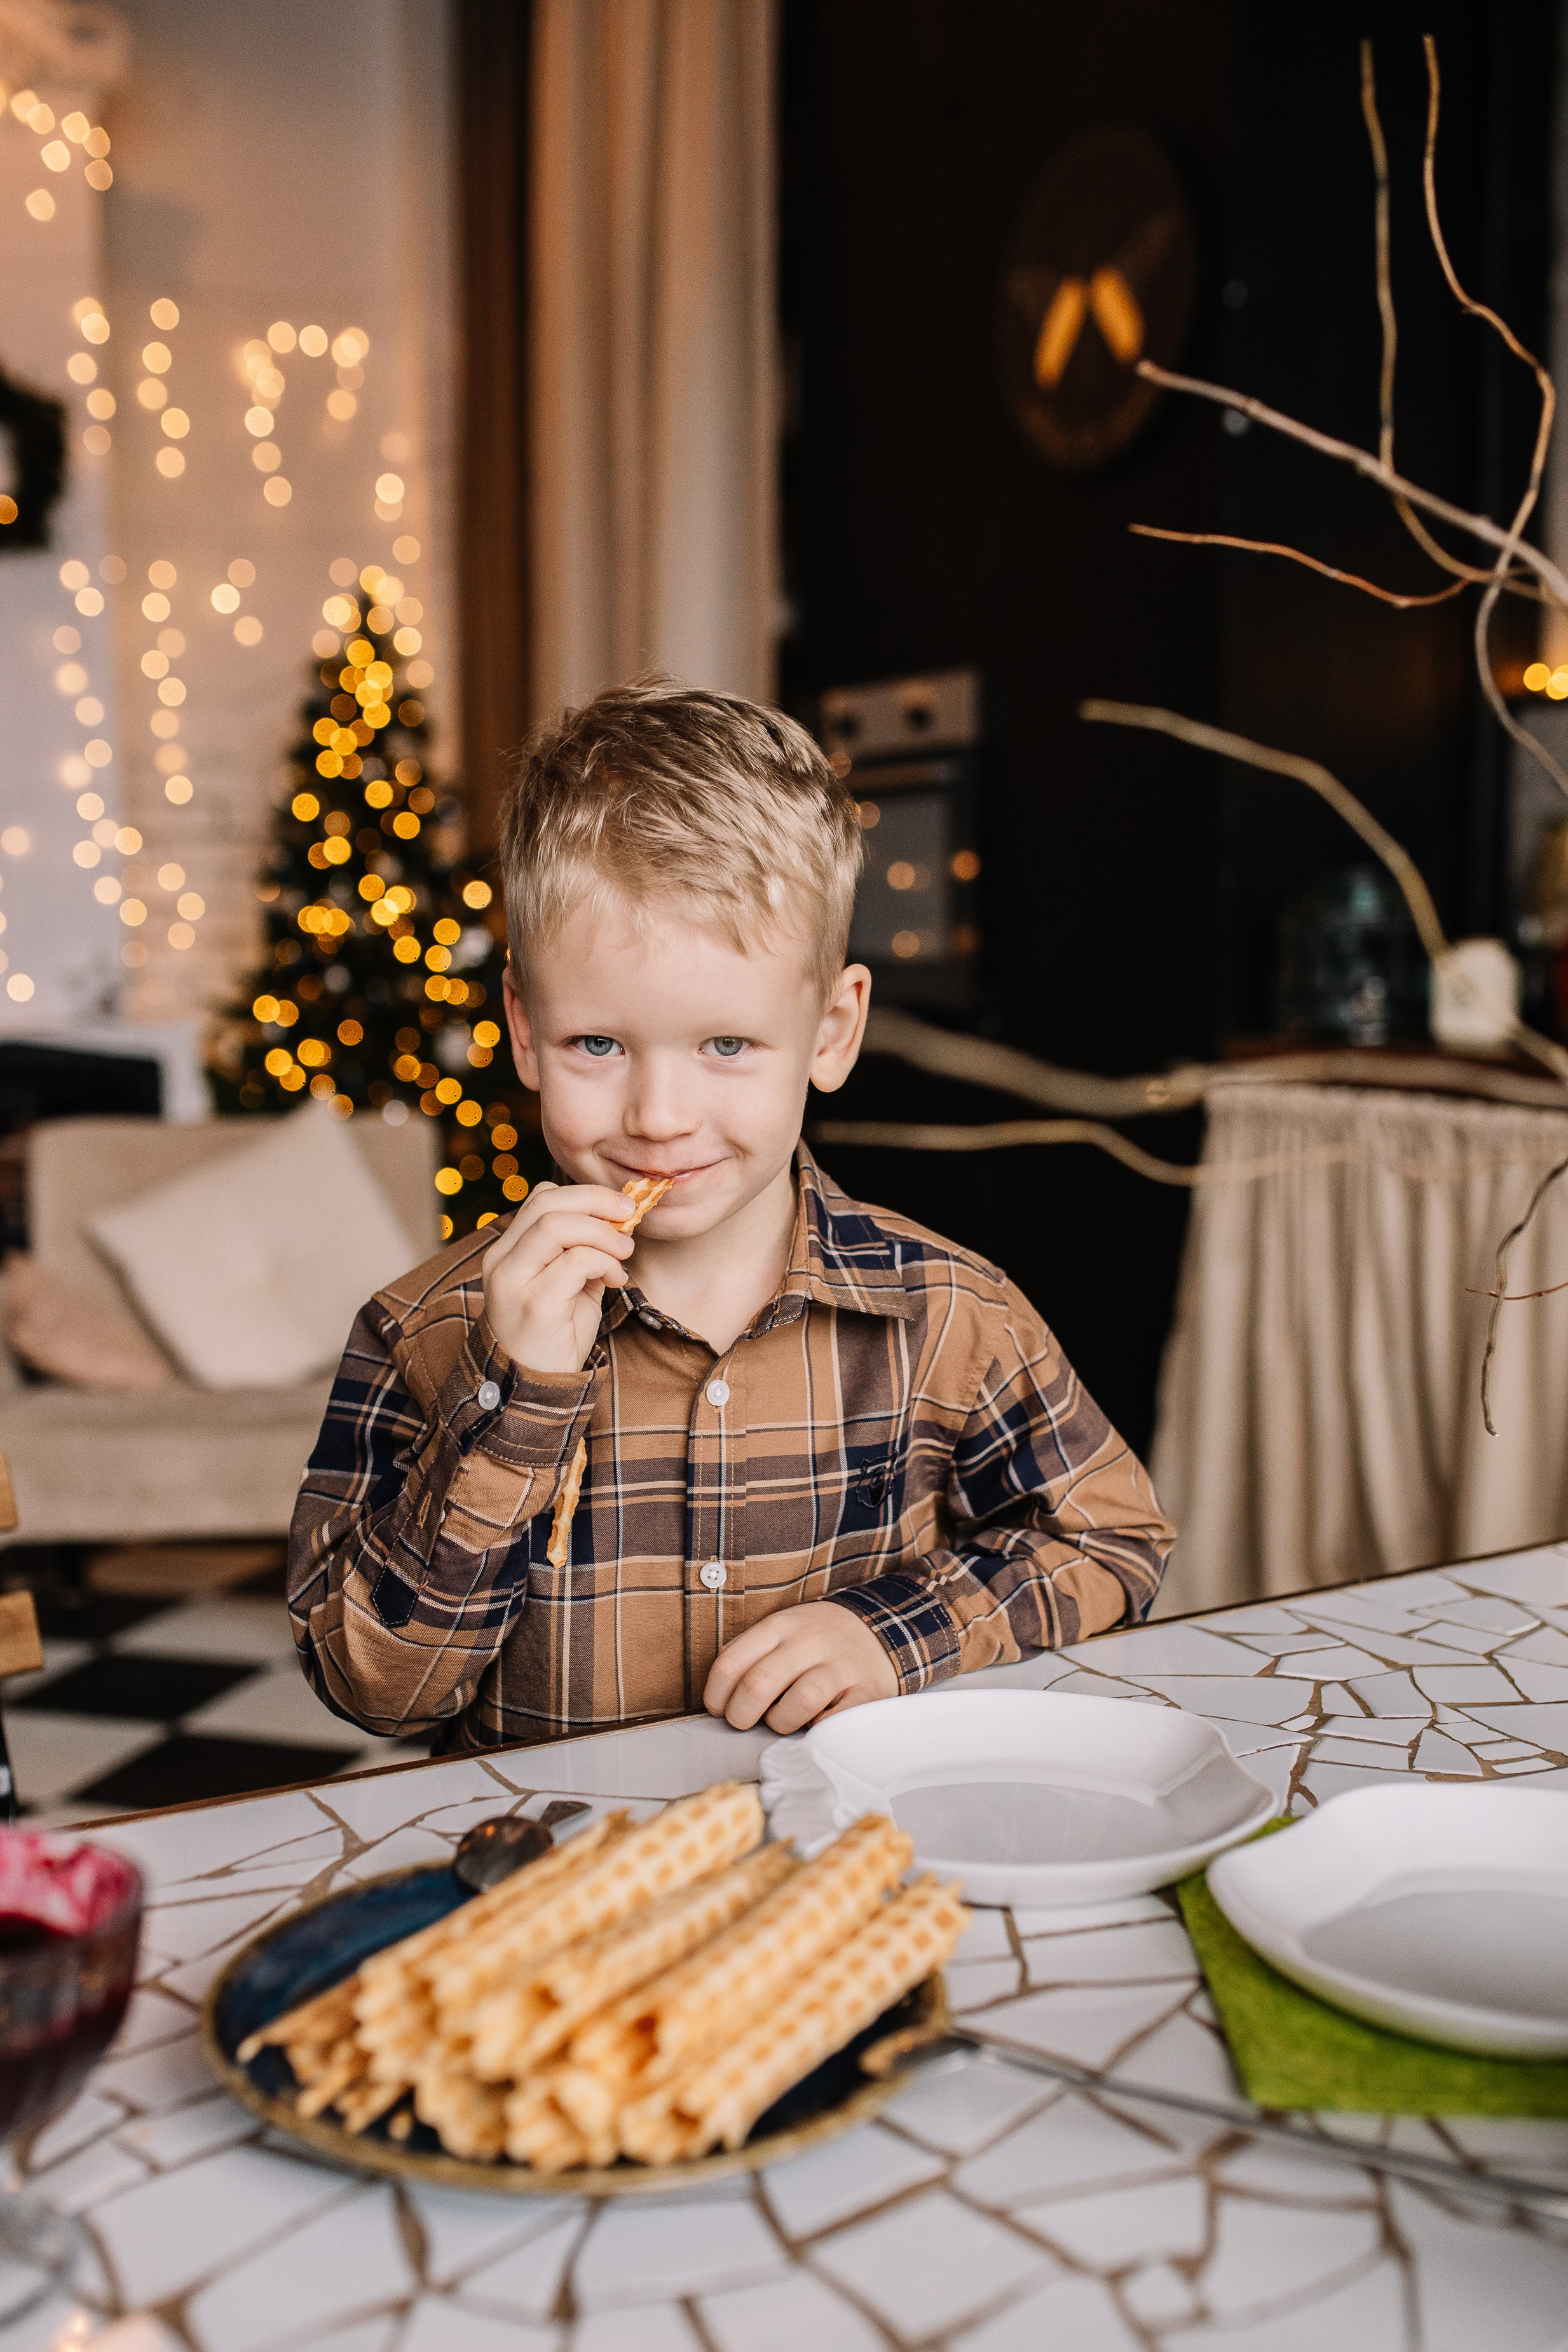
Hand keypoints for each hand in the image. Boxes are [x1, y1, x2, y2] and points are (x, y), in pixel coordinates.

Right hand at [481, 1182, 637, 1372]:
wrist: (534, 1388)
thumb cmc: (555, 1336)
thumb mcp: (568, 1285)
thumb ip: (582, 1251)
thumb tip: (618, 1219)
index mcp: (507, 1252)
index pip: (541, 1199)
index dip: (584, 1196)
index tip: (619, 1209)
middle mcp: (501, 1262)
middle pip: (547, 1203)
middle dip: (597, 1200)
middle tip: (630, 1214)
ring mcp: (513, 1282)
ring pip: (556, 1225)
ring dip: (603, 1232)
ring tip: (625, 1251)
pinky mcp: (535, 1304)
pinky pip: (576, 1261)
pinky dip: (606, 1261)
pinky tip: (616, 1279)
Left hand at [704, 1601, 897, 1733]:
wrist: (876, 1630)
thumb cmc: (815, 1641)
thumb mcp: (782, 1631)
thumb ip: (750, 1655)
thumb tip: (719, 1695)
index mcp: (780, 1626)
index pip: (731, 1663)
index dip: (716, 1694)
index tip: (719, 1708)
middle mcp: (809, 1642)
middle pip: (758, 1685)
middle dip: (741, 1715)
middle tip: (744, 1722)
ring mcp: (840, 1666)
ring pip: (798, 1703)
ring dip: (781, 1722)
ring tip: (782, 1721)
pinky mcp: (867, 1690)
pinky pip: (836, 1720)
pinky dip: (820, 1730)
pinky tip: (814, 1724)